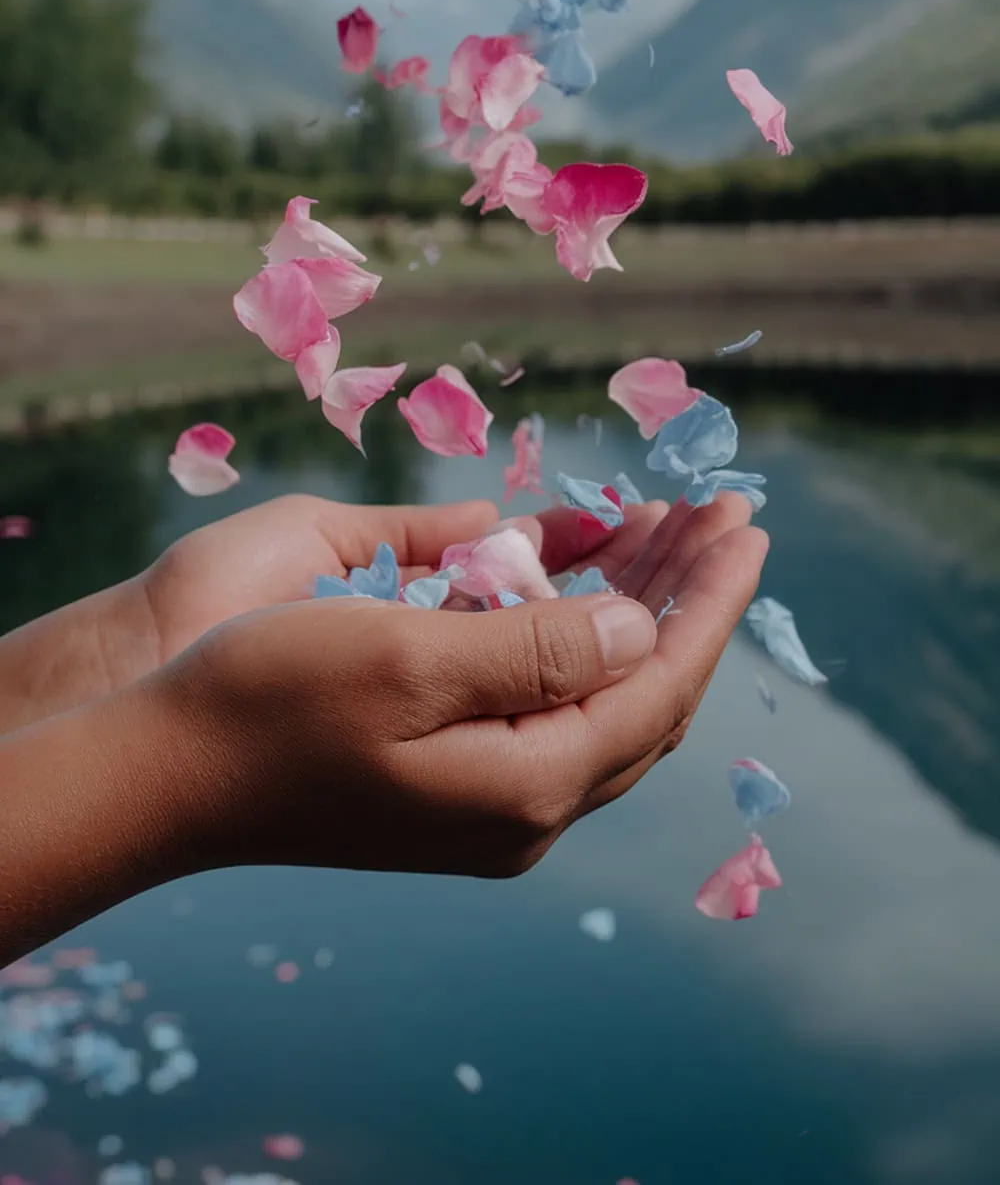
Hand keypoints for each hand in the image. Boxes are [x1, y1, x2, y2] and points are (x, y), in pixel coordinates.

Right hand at [154, 491, 765, 879]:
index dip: (711, 600)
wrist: (166, 773)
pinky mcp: (453, 785)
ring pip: (601, 699)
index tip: (747, 523)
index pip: (659, 683)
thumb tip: (639, 630)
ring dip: (639, 611)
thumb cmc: (274, 698)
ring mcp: (489, 807)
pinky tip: (583, 581)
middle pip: (644, 692)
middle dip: (688, 597)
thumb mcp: (411, 659)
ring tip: (666, 528)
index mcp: (528, 786)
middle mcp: (525, 810)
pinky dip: (579, 636)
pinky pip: (550, 705)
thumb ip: (538, 649)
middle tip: (721, 510)